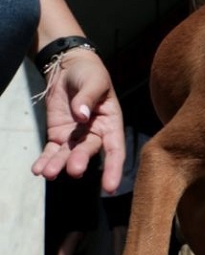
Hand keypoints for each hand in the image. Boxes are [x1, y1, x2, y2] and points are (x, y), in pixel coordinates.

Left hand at [31, 49, 125, 193]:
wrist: (69, 67)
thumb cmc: (89, 73)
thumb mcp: (94, 80)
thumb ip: (88, 96)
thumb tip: (82, 116)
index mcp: (111, 122)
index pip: (115, 148)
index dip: (114, 167)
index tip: (109, 187)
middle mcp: (95, 133)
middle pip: (89, 151)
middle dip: (80, 161)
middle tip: (73, 170)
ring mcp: (75, 136)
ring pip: (68, 154)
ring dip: (59, 164)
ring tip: (48, 173)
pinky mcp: (58, 134)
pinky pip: (52, 150)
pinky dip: (45, 160)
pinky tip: (38, 170)